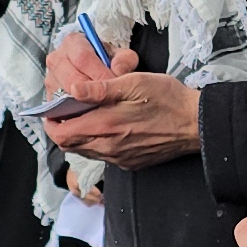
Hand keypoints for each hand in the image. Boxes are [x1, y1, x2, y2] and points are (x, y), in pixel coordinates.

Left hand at [40, 36, 196, 167]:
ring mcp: (119, 158)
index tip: (53, 109)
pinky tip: (110, 127)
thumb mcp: (134, 83)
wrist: (195, 124)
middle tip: (68, 111)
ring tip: (89, 117)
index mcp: (105, 125)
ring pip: (85, 151)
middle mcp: (108, 147)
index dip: (50, 122)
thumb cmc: (167, 99)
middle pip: (69, 145)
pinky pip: (104, 156)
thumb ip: (100, 88)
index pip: (61, 134)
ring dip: (80, 136)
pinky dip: (98, 143)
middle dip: (62, 128)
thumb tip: (73, 89)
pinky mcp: (130, 163)